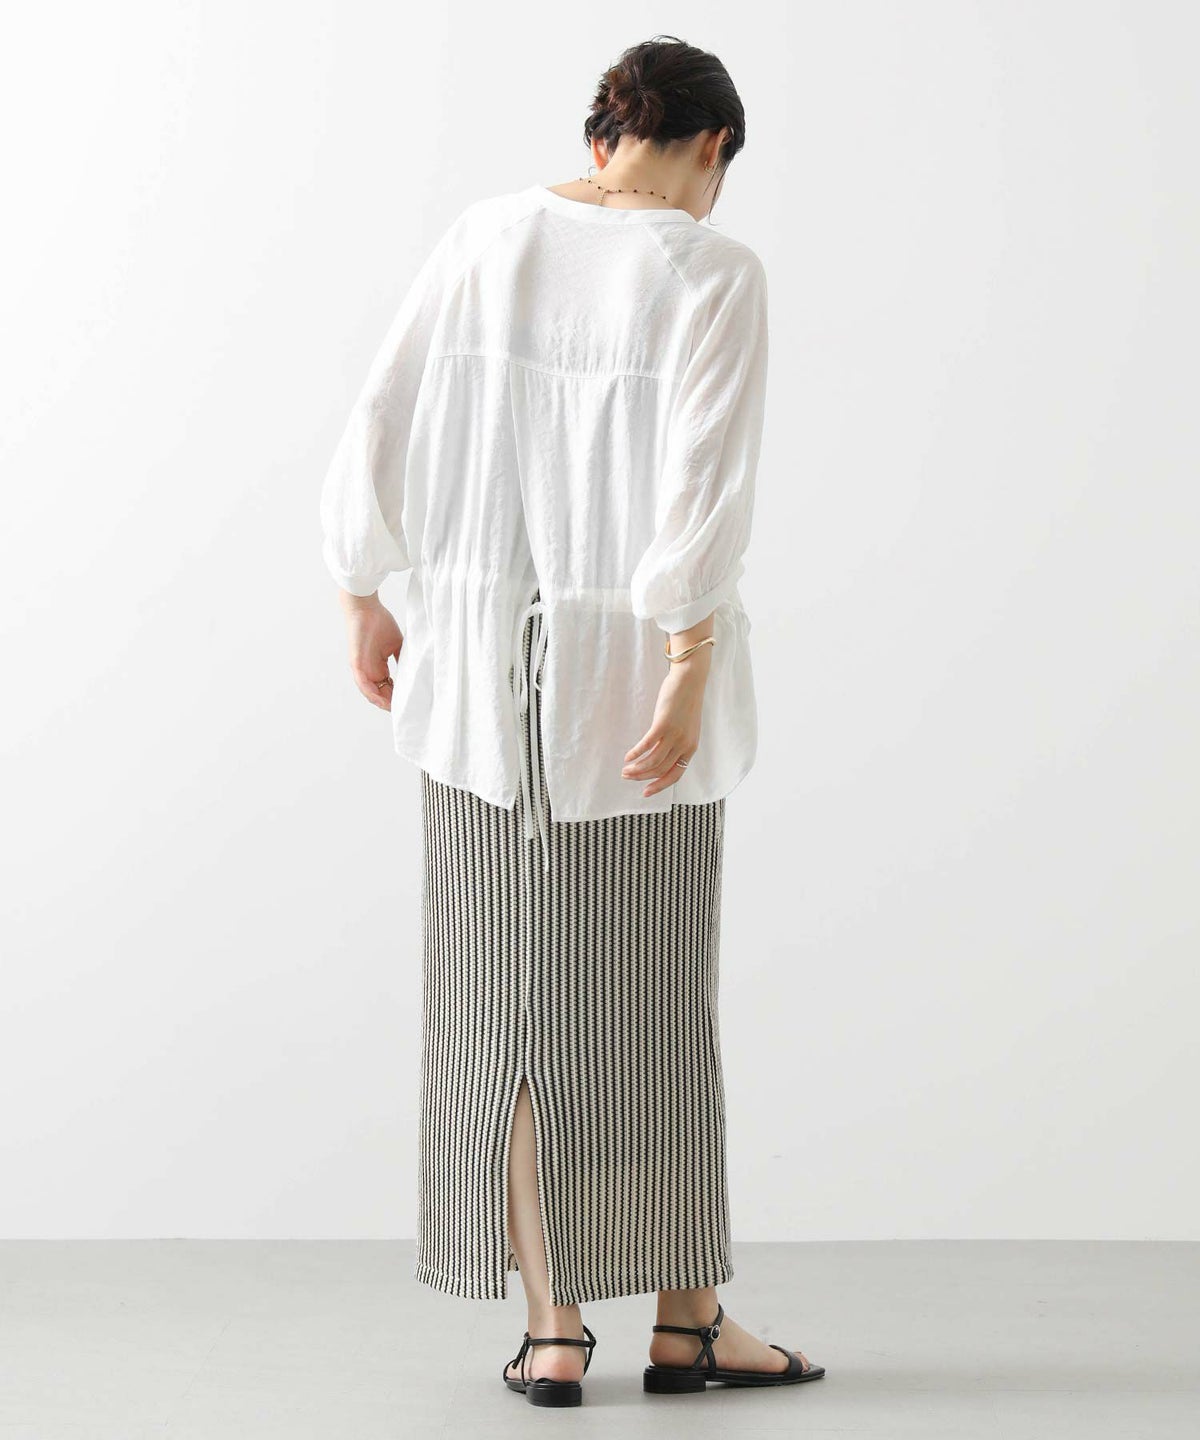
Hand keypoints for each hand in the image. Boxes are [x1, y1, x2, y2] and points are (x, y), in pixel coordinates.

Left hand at [339, 590, 402, 710]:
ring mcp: (362, 669)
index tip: (409, 703)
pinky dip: (371, 693)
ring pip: (370, 692)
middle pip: (380, 693)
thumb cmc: (379, 622)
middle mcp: (369, 670)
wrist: (366, 609)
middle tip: (404, 711)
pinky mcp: (356, 664)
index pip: (388, 687)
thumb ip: (403, 658)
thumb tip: (416, 669)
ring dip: (381, 702)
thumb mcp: (396, 644)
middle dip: (390, 704)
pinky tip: (379, 700)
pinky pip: (362, 684)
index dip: (397, 696)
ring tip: (393, 710)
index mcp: (378, 666)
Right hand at [622, 661, 708, 797]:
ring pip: (652, 761)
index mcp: (691, 748)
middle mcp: (684, 745)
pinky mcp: (663, 725)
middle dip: (642, 777)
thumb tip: (660, 755)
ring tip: (625, 769)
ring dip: (636, 768)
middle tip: (627, 777)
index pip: (675, 775)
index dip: (659, 786)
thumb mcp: (686, 727)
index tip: (645, 792)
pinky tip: (627, 757)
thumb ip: (677, 742)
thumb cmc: (685, 701)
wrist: (690, 679)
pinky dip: (635, 753)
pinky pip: (646, 745)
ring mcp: (674, 735)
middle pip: (660, 770)